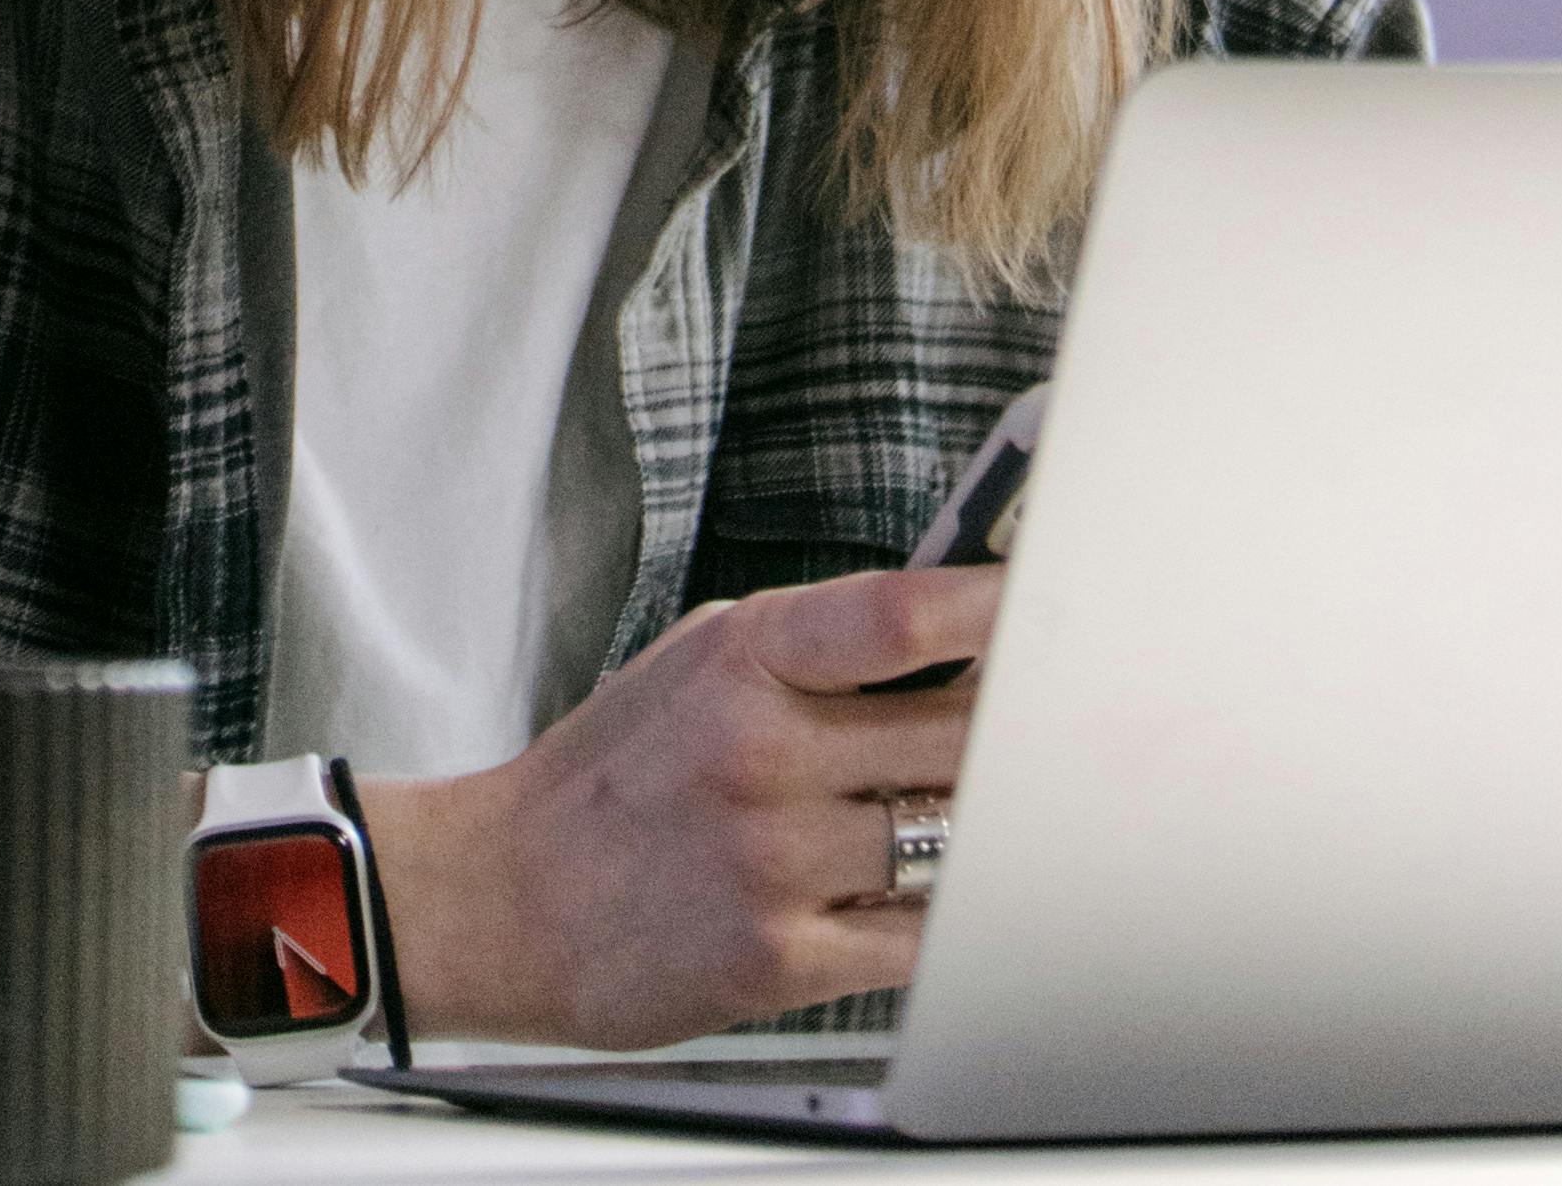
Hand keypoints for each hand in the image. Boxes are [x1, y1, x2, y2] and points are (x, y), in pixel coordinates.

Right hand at [360, 565, 1001, 1048]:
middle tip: (1054, 725)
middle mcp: (761, 754)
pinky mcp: (783, 959)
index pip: (897, 616)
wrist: (507, 898)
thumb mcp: (697, 667)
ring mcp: (775, 861)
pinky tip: (930, 898)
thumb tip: (947, 631)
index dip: (993, 605)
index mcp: (740, 660)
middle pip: (956, 733)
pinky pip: (917, 938)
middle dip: (1015, 732)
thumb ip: (813, 649)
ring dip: (976, 828)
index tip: (1048, 602)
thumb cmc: (614, 776)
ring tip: (973, 813)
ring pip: (947, 838)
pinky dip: (939, 918)